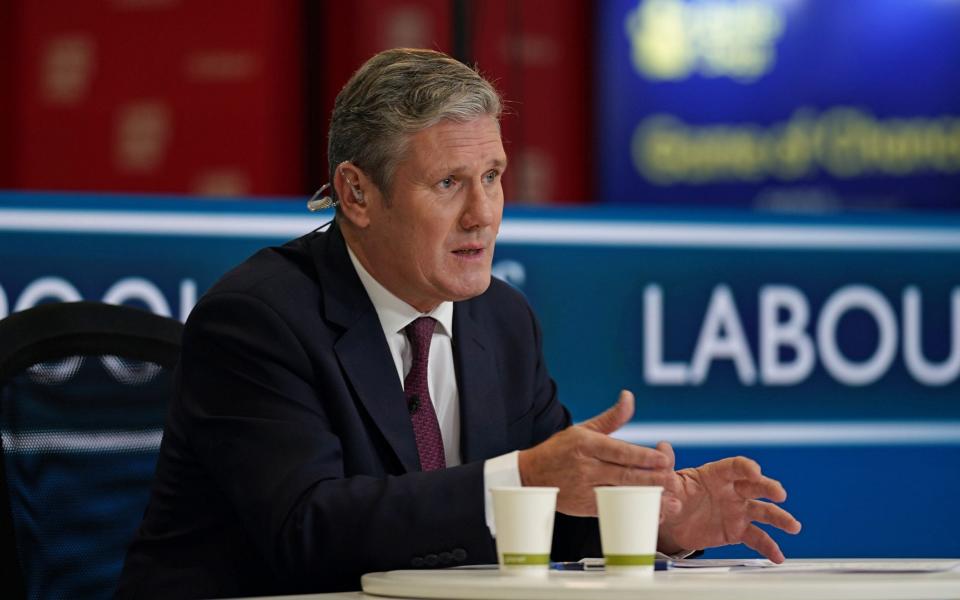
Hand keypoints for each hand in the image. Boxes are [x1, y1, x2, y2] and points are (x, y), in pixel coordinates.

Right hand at [517, 390, 676, 515]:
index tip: (663, 459)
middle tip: (673, 480)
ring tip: (670, 502)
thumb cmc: (560, 449)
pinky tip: (651, 512)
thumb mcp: (583, 429)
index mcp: (586, 444)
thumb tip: (629, 397)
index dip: (642, 456)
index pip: (619, 451)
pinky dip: (633, 512)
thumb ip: (611, 418)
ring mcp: (585, 489)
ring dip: (647, 499)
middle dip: (651, 479)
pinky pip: (613, 510)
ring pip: (621, 495)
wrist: (530, 475)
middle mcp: (586, 467)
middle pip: (624, 475)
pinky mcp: (585, 507)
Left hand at [657, 446, 801, 562]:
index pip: (735, 466)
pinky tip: (778, 557)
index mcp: (715, 474)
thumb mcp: (667, 482)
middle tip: (780, 494)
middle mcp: (732, 490)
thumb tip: (663, 447)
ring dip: (780, 518)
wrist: (672, 520)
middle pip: (755, 486)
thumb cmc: (672, 494)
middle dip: (769, 488)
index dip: (746, 467)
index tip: (755, 471)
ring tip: (794, 526)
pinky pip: (756, 538)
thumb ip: (667, 469)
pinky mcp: (738, 530)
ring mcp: (738, 510)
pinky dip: (768, 547)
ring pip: (763, 512)